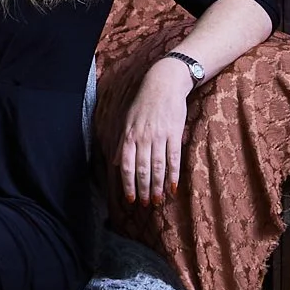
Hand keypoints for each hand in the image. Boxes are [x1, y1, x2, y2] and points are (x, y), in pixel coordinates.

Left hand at [120, 56, 194, 205]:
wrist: (164, 84)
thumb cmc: (143, 104)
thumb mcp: (126, 121)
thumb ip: (120, 143)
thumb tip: (114, 162)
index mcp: (129, 136)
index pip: (126, 166)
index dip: (127, 184)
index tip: (130, 199)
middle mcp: (142, 138)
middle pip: (142, 170)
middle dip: (143, 189)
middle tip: (146, 205)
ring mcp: (160, 136)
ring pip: (158, 167)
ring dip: (158, 186)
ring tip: (159, 200)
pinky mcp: (175, 133)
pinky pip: (174, 158)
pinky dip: (173, 174)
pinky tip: (173, 187)